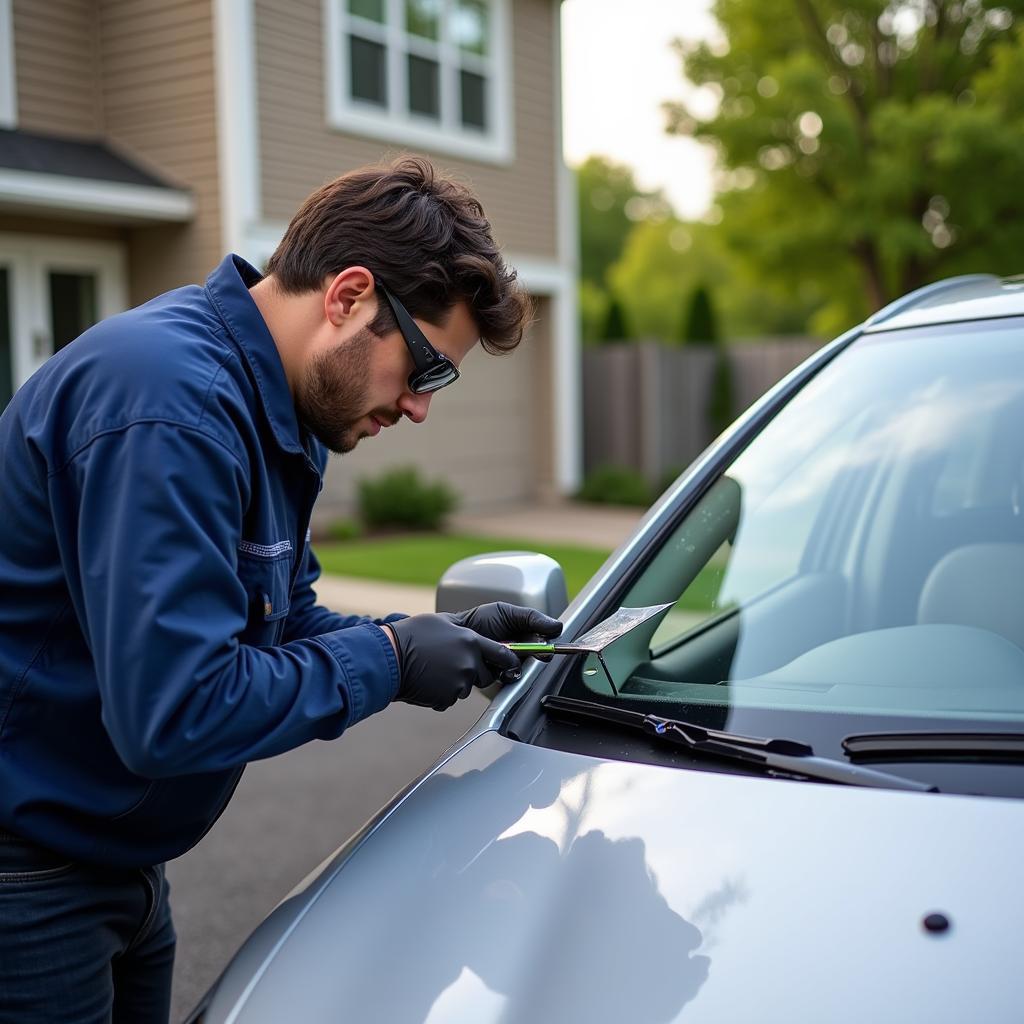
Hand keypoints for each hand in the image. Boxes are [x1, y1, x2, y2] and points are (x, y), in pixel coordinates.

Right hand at [387, 614, 521, 710]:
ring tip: (435, 670)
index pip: (503, 655)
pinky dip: (442, 693)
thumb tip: (476, 633)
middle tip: (452, 663)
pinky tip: (429, 681)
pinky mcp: (447, 698)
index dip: (508, 661)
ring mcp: (459, 683)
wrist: (389, 658)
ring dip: (456, 682)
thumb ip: (464, 629)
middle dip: (475, 672)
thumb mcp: (443, 621)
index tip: (511, 664)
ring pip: (467, 687)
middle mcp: (469, 663)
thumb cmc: (413, 635)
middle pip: (486, 675)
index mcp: (471, 641)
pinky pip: (451, 698)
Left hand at [444, 602, 562, 670]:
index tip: (545, 645)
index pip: (545, 642)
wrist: (455, 635)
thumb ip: (531, 617)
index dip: (546, 645)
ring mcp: (510, 666)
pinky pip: (510, 680)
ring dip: (516, 663)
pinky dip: (505, 673)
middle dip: (532, 654)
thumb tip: (557, 626)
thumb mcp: (505, 612)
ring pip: (524, 670)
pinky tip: (496, 665)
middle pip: (538, 658)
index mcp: (526, 634)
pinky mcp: (500, 678)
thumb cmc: (479, 621)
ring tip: (503, 653)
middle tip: (524, 649)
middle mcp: (521, 651)